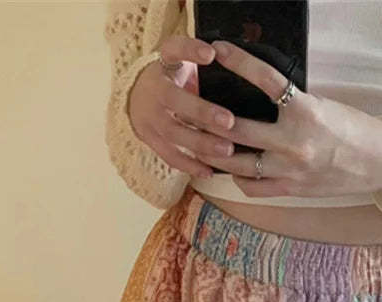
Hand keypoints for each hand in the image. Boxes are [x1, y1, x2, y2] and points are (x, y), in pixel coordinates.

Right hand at [127, 35, 237, 177]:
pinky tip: (210, 171)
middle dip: (202, 112)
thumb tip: (245, 69)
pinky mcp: (149, 139)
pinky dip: (190, 165)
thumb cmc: (175, 78)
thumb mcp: (184, 62)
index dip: (190, 51)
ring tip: (227, 150)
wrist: (136, 97)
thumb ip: (203, 65)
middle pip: (175, 100)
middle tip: (229, 121)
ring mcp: (149, 116)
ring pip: (174, 132)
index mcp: (163, 63)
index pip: (174, 51)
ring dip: (201, 142)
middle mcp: (153, 89)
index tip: (211, 54)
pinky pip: (169, 155)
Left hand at [201, 40, 381, 198]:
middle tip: (191, 108)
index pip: (265, 81)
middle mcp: (294, 142)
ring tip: (199, 141)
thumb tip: (257, 96)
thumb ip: (290, 105)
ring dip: (215, 152)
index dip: (239, 63)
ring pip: (237, 163)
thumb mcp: (322, 107)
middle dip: (208, 118)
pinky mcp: (290, 189)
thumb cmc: (352, 130)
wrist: (378, 162)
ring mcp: (289, 170)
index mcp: (306, 112)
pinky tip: (231, 168)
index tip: (219, 50)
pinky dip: (238, 177)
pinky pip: (252, 187)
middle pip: (236, 129)